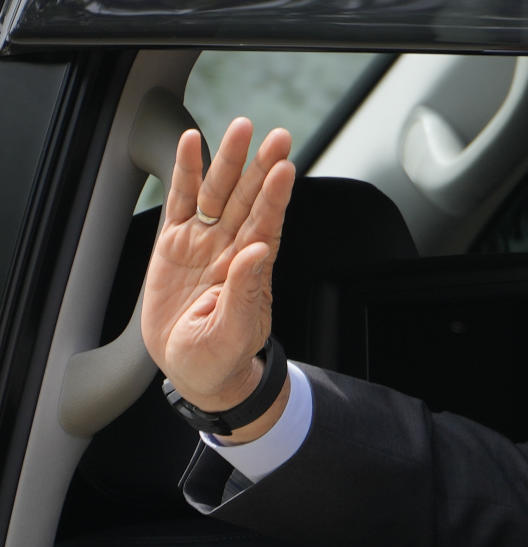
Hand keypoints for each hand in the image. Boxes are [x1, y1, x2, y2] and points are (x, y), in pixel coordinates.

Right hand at [142, 118, 294, 415]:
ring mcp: (204, 242)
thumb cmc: (221, 355)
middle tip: (277, 136)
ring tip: (241, 128)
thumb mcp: (234, 332)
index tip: (286, 168)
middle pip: (248, 199)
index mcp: (252, 269)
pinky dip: (185, 172)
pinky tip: (191, 143)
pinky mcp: (174, 243)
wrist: (193, 369)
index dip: (275, 196)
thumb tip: (258, 252)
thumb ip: (245, 291)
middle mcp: (231, 247)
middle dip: (261, 167)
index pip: (267, 224)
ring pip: (218, 192)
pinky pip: (180, 201)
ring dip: (229, 160)